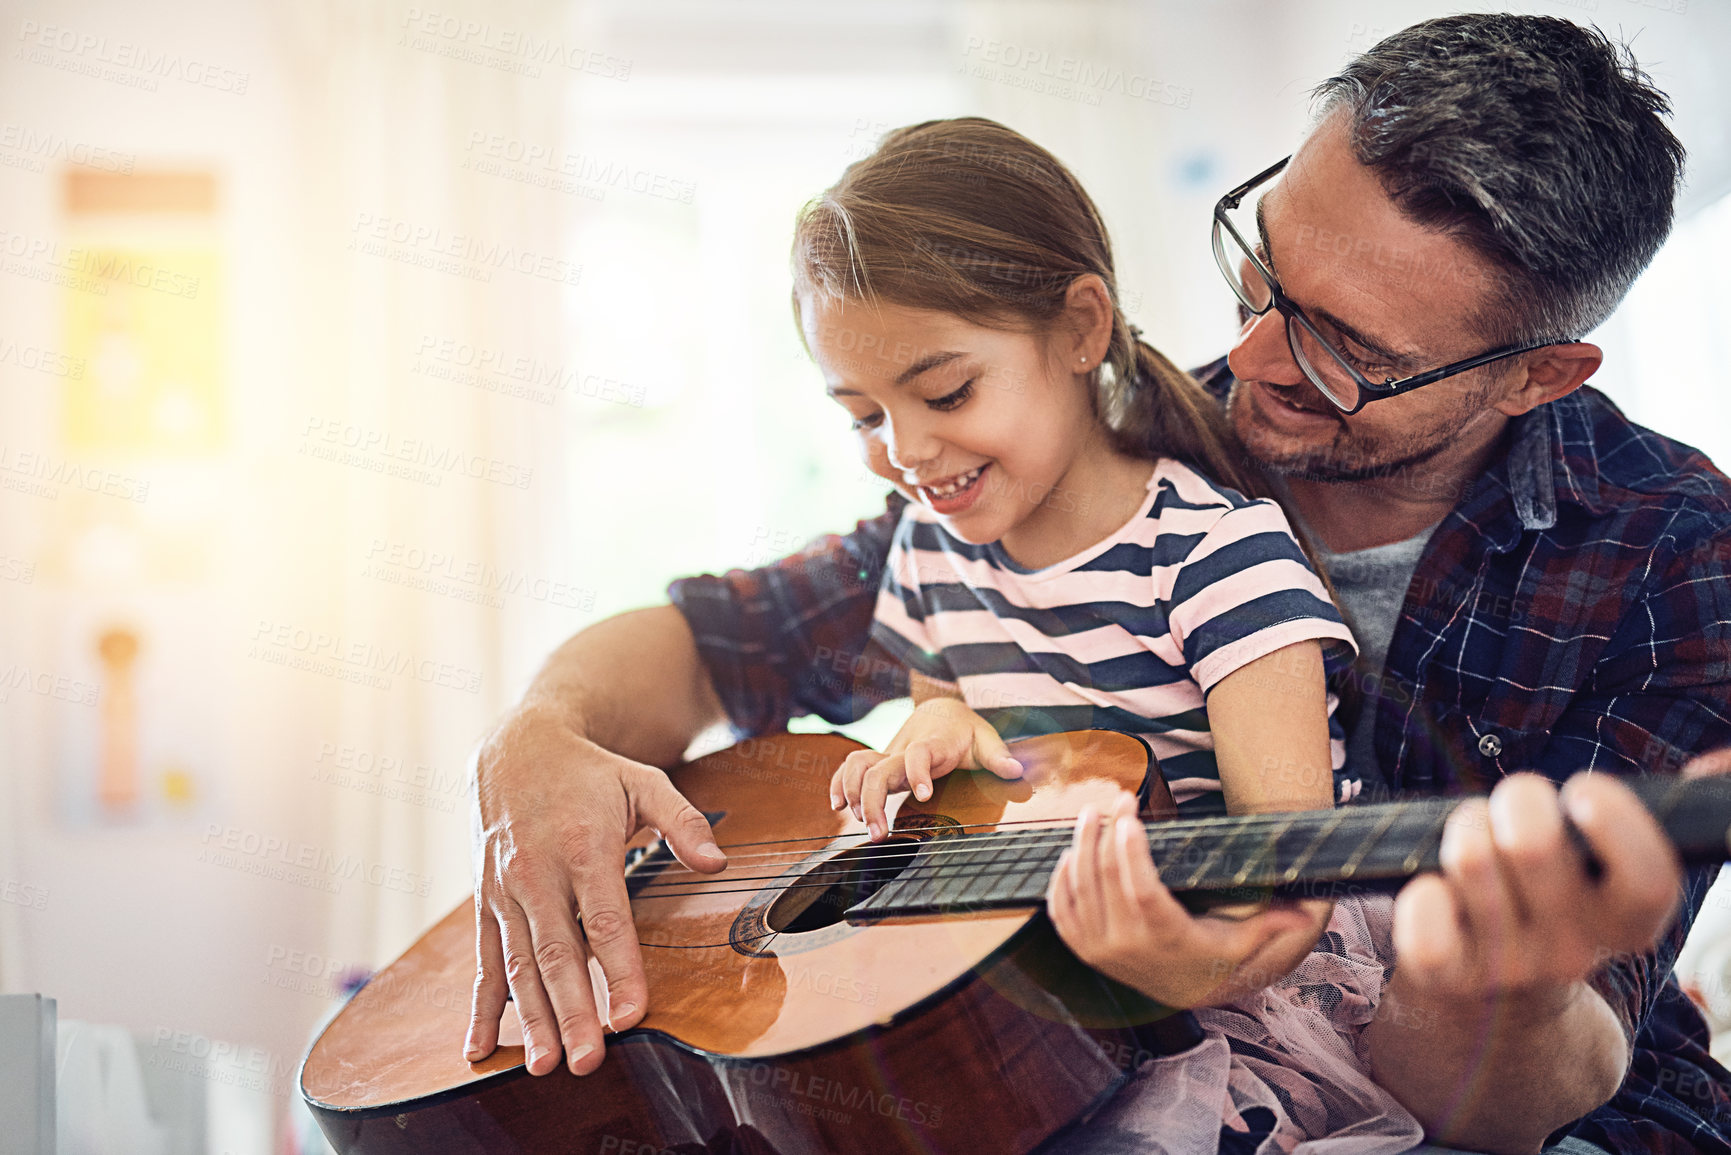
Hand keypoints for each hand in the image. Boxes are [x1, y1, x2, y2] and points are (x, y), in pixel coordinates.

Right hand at [466, 703, 725, 1075]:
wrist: (516, 748)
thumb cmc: (589, 773)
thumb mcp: (643, 781)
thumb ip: (683, 821)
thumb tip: (716, 863)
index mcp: (584, 846)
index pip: (605, 920)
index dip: (617, 970)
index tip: (630, 1015)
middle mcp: (538, 873)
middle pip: (557, 953)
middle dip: (571, 1012)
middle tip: (586, 1062)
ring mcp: (506, 892)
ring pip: (518, 966)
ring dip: (531, 1020)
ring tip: (543, 1066)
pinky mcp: (486, 903)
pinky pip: (483, 961)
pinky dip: (481, 1007)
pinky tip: (479, 1049)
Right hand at [830, 697, 1022, 840]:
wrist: (941, 710)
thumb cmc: (965, 730)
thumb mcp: (986, 739)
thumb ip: (999, 755)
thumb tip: (1017, 771)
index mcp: (932, 743)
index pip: (918, 753)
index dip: (917, 772)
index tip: (922, 795)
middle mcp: (904, 749)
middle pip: (877, 768)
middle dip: (872, 800)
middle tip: (878, 834)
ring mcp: (889, 755)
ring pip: (857, 766)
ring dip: (853, 794)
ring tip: (863, 825)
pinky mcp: (879, 762)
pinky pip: (850, 768)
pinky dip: (839, 784)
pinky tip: (837, 806)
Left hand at [1047, 792, 1331, 1007]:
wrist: (1181, 991)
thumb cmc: (1215, 953)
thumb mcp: (1246, 938)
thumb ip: (1274, 922)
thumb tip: (1311, 910)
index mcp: (1166, 938)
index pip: (1141, 891)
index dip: (1131, 851)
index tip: (1130, 815)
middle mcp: (1127, 946)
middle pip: (1106, 879)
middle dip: (1107, 831)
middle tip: (1120, 798)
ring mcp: (1099, 949)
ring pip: (1079, 888)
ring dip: (1081, 844)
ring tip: (1093, 812)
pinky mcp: (1082, 948)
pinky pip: (1060, 908)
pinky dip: (1061, 876)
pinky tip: (1071, 849)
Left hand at [1391, 771, 1682, 1009]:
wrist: (1496, 1000)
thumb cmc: (1549, 891)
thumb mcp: (1604, 862)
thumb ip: (1642, 821)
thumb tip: (1715, 767)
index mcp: (1628, 918)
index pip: (1651, 878)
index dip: (1617, 824)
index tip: (1584, 790)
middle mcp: (1577, 949)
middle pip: (1534, 844)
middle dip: (1516, 798)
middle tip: (1512, 808)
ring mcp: (1511, 965)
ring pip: (1471, 860)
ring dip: (1463, 828)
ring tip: (1471, 840)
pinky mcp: (1449, 976)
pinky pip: (1424, 925)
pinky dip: (1419, 892)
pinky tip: (1432, 888)